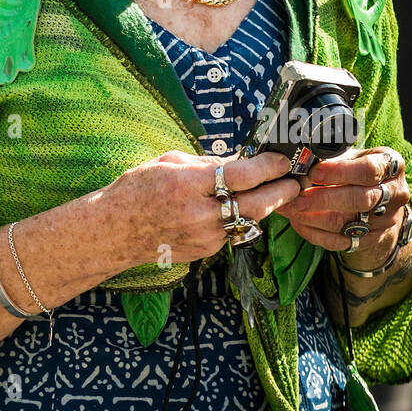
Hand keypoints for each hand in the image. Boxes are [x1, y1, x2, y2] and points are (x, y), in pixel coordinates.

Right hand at [108, 149, 301, 267]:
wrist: (115, 230)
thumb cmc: (138, 189)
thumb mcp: (169, 162)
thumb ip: (206, 162)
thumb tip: (238, 161)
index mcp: (188, 184)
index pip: (240, 175)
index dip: (267, 165)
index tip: (281, 158)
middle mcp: (199, 214)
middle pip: (255, 204)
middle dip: (281, 191)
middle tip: (296, 180)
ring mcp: (204, 236)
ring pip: (249, 221)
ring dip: (267, 206)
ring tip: (280, 192)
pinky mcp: (205, 251)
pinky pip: (233, 232)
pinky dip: (242, 218)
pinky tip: (245, 208)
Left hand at [274, 147, 409, 266]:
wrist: (381, 196)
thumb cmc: (360, 168)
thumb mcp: (354, 154)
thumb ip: (333, 157)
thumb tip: (301, 160)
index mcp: (391, 165)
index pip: (368, 170)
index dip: (340, 172)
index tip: (314, 172)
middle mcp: (395, 194)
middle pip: (360, 200)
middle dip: (324, 199)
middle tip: (297, 197)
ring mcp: (385, 220)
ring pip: (347, 224)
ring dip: (313, 218)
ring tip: (288, 208)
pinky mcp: (371, 239)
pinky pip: (340, 241)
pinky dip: (315, 233)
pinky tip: (297, 222)